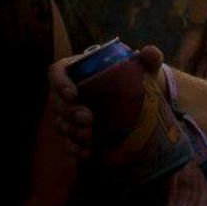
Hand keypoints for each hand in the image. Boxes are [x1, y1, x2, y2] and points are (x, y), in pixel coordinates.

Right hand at [49, 43, 165, 157]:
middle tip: (89, 118)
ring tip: (90, 136)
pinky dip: (75, 149)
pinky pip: (69, 142)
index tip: (73, 94)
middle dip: (69, 112)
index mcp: (80, 69)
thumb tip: (150, 52)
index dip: (59, 82)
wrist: (142, 100)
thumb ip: (150, 57)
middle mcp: (70, 92)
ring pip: (61, 124)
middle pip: (56, 102)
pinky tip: (88, 153)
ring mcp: (72, 114)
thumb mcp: (145, 67)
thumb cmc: (137, 77)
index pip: (57, 71)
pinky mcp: (78, 132)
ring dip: (72, 131)